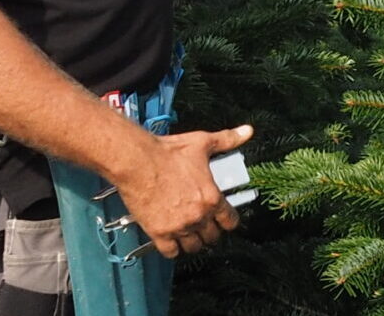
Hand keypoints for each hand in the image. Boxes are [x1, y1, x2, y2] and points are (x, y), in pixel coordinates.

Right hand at [115, 123, 252, 258]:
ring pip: (193, 247)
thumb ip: (227, 140)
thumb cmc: (167, 153)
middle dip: (209, 232)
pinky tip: (171, 240)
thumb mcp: (203, 143)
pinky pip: (171, 252)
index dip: (228, 220)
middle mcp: (198, 216)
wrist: (137, 161)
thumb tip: (246, 132)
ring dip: (193, 241)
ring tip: (189, 233)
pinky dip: (172, 248)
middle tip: (204, 225)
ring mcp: (179, 227)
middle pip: (212, 237)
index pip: (230, 221)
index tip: (224, 219)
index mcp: (212, 198)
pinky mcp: (159, 233)